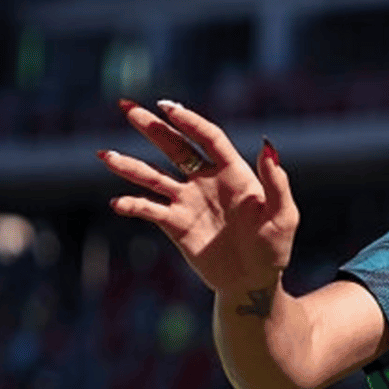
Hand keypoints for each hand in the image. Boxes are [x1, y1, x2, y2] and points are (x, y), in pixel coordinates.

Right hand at [99, 99, 299, 301]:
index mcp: (233, 172)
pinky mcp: (175, 225)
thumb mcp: (284, 216)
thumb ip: (276, 183)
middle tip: (126, 107)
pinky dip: (133, 205)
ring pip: (153, 176)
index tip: (168, 107)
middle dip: (151, 128)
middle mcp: (206, 181)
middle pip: (175, 147)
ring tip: (104, 155)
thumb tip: (268, 147)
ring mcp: (187, 201)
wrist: (253, 281)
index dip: (189, 121)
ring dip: (129, 165)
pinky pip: (149, 210)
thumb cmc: (274, 247)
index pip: (208, 138)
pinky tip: (118, 203)